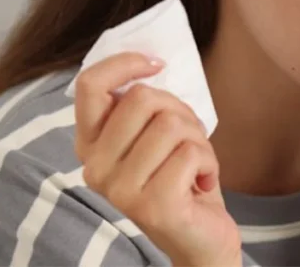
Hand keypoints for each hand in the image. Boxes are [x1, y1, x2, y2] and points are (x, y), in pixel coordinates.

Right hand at [73, 53, 241, 266]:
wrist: (200, 237)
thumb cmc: (180, 177)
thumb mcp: (155, 134)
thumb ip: (144, 105)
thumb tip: (151, 62)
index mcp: (90, 145)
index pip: (90, 85)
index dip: (125, 63)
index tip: (156, 63)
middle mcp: (95, 168)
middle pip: (142, 99)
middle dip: (180, 111)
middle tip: (187, 139)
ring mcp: (120, 190)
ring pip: (171, 125)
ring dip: (198, 140)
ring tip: (195, 164)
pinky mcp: (151, 207)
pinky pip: (191, 154)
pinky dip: (209, 162)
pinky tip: (202, 183)